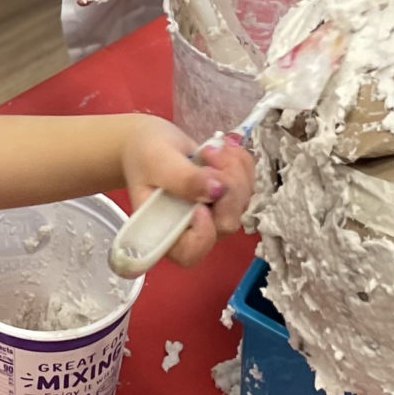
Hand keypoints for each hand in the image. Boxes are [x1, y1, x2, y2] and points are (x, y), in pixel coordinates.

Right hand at [121, 117, 254, 263]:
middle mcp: (192, 231)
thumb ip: (183, 179)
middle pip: (225, 224)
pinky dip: (242, 164)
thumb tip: (218, 191)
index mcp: (165, 232)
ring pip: (242, 204)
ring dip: (235, 170)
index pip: (191, 253)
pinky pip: (249, 187)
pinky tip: (225, 148)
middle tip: (208, 154)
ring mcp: (214, 217)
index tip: (200, 204)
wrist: (151, 142)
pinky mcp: (228, 201)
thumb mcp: (157, 162)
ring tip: (212, 148)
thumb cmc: (144, 155)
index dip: (203, 234)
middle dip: (225, 185)